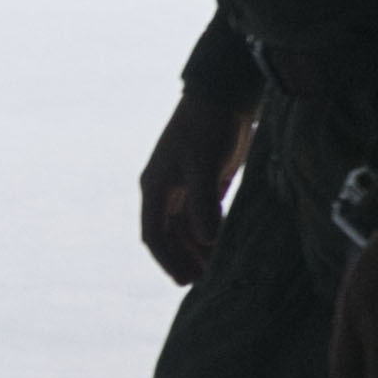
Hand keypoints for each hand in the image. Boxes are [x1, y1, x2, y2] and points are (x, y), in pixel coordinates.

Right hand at [141, 90, 256, 285]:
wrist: (222, 97)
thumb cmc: (208, 129)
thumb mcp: (204, 166)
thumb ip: (204, 204)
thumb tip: (206, 240)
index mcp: (155, 188)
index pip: (154, 234)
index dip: (168, 260)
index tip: (183, 281)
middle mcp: (164, 190)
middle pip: (168, 234)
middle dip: (181, 258)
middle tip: (200, 281)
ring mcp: (182, 184)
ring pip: (183, 226)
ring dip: (194, 247)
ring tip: (212, 267)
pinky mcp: (202, 178)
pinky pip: (198, 214)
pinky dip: (206, 231)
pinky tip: (221, 242)